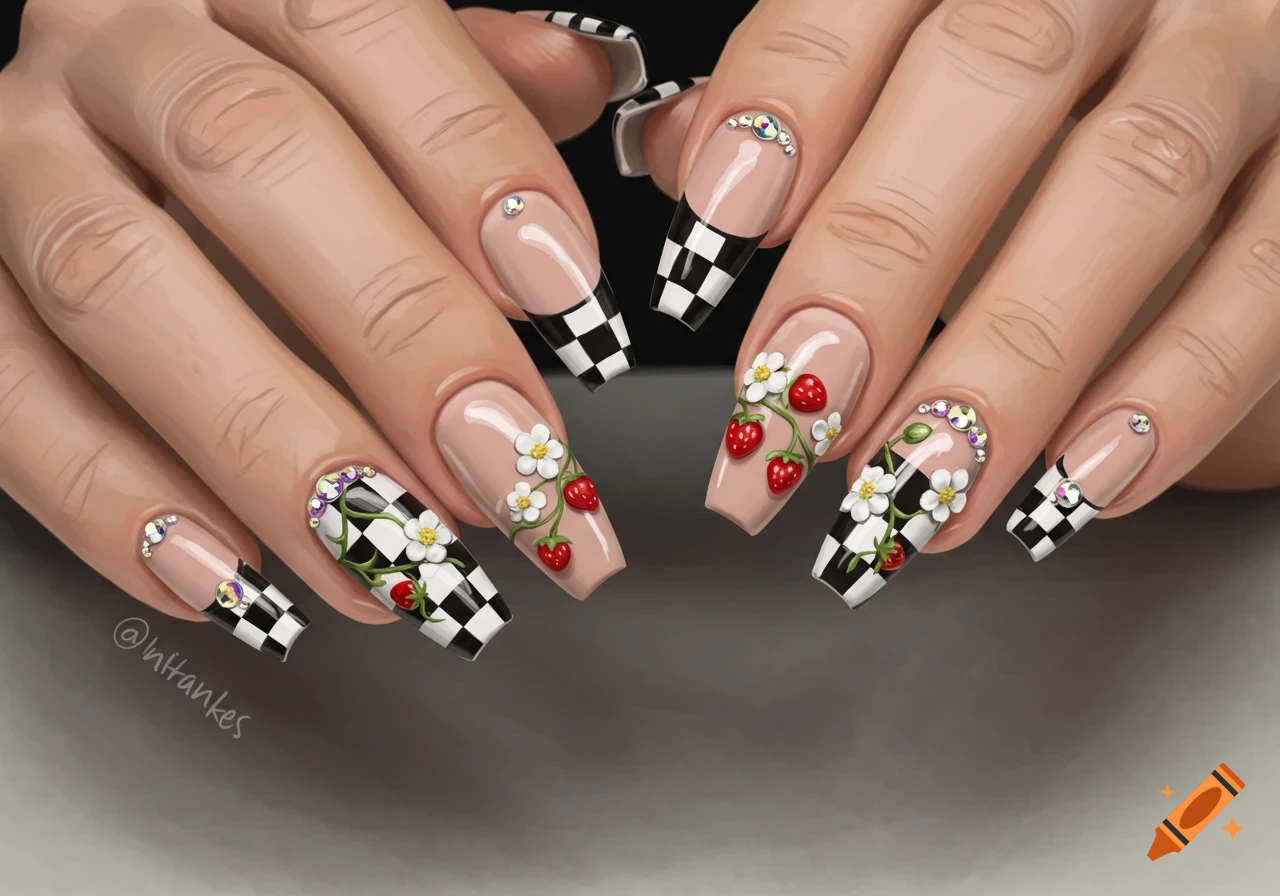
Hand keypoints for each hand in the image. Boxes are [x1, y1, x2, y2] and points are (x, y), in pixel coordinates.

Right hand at [0, 1, 645, 659]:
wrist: (102, 132)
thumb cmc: (279, 114)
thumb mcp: (387, 67)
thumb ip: (478, 80)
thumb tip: (580, 78)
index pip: (359, 30)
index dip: (472, 165)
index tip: (569, 300)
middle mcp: (118, 51)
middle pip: (246, 152)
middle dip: (394, 330)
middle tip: (500, 464)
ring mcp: (17, 163)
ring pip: (118, 283)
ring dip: (268, 442)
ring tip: (390, 558)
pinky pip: (7, 393)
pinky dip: (115, 500)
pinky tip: (233, 579)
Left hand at [615, 0, 1279, 601]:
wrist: (1234, 99)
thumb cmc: (1044, 99)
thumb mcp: (917, 64)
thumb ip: (803, 94)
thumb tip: (684, 154)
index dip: (786, 108)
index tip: (711, 249)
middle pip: (997, 70)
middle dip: (882, 262)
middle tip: (798, 414)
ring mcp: (1243, 51)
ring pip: (1137, 178)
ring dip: (1011, 363)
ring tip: (915, 493)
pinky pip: (1272, 272)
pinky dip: (1175, 391)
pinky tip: (1074, 486)